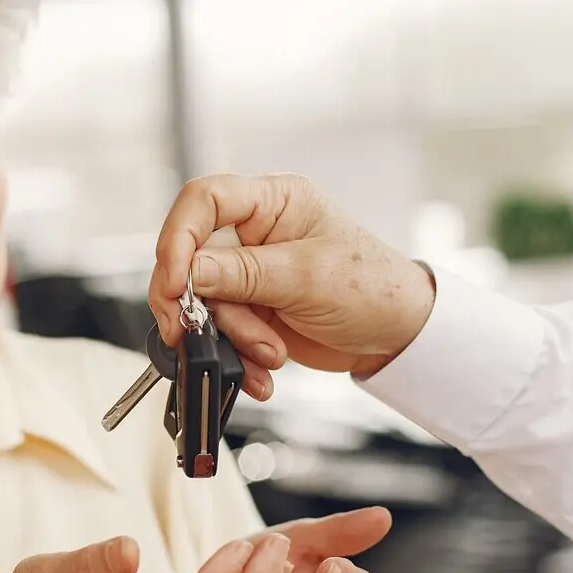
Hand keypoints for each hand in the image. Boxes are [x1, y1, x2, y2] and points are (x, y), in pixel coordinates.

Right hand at [147, 173, 436, 387]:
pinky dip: (237, 357)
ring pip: (205, 302)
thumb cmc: (372, 288)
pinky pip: (221, 331)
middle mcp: (255, 232)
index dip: (178, 238)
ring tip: (268, 353)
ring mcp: (250, 273)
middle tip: (191, 332)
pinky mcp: (250, 308)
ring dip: (231, 337)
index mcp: (273, 201)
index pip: (203, 200)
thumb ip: (243, 273)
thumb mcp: (307, 277)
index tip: (176, 282)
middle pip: (192, 257)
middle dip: (198, 303)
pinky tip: (261, 371)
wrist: (396, 336)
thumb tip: (189, 272)